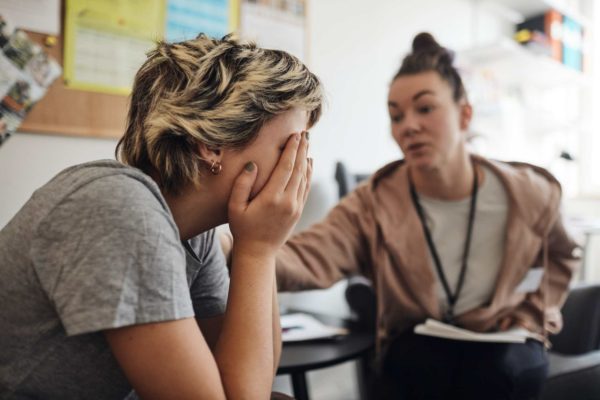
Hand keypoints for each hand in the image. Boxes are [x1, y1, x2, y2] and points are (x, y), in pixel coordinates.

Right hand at [227, 131, 311, 258]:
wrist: (258, 252)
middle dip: (301, 150)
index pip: (286, 167)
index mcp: (272, 198)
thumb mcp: (235, 207)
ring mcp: (295, 207)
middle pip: (298, 170)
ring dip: (306, 159)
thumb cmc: (242, 228)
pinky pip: (306, 188)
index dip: (292, 149)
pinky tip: (308, 164)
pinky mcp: (298, 211)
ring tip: (306, 144)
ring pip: (304, 178)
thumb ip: (242, 184)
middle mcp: (288, 201)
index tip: (295, 135)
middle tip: (304, 133)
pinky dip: (308, 174)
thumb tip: (253, 164)